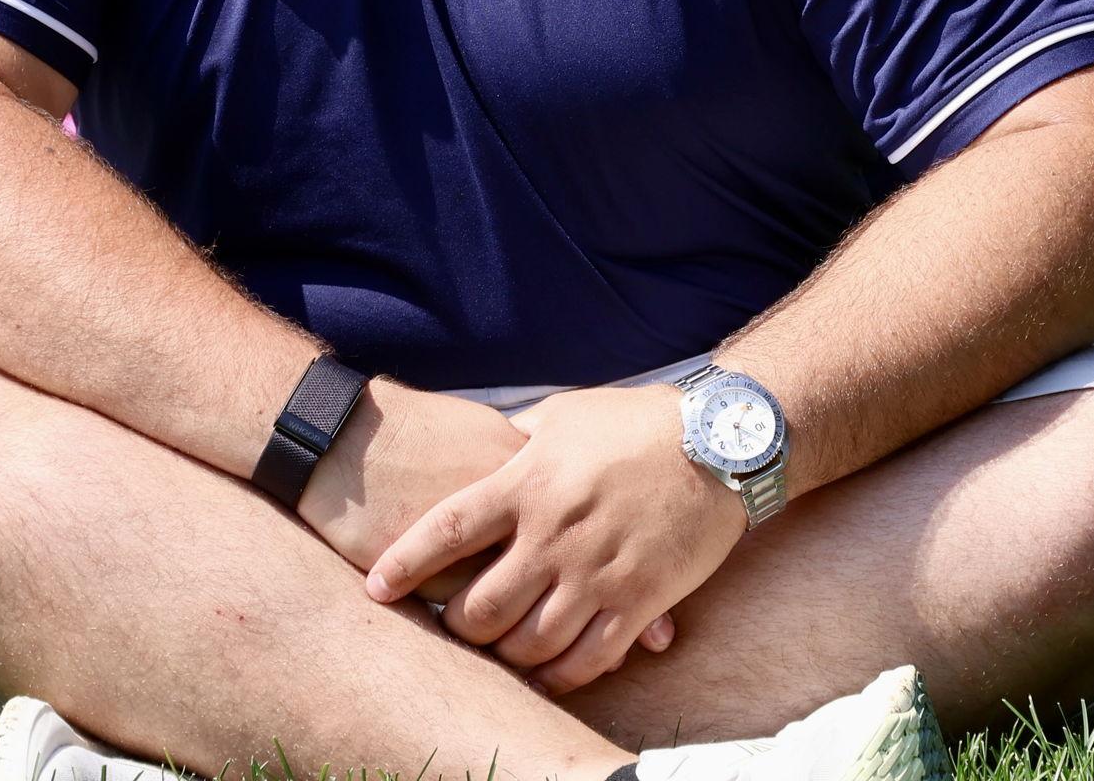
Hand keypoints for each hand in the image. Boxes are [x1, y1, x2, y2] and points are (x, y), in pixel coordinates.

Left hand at [299, 377, 675, 660]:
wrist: (717, 443)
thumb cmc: (634, 420)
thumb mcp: (564, 415)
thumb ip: (517, 444)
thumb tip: (483, 456)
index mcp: (528, 482)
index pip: (449, 530)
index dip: (406, 564)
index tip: (375, 588)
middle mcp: (555, 534)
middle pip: (482, 607)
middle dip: (456, 627)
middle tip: (450, 626)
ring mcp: (597, 573)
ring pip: (529, 645)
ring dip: (504, 658)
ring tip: (495, 652)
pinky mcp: (638, 602)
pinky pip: (587, 661)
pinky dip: (559, 677)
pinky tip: (546, 674)